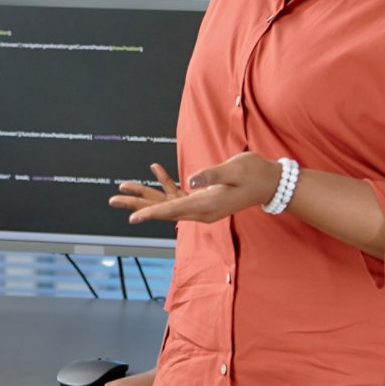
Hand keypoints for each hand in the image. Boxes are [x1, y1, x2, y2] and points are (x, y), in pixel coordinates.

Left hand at [110, 153, 277, 224]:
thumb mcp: (234, 171)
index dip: (151, 213)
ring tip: (123, 185)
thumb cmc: (254, 174)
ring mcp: (200, 205)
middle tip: (113, 198)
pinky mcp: (202, 198)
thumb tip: (190, 181)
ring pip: (166, 202)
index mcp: (206, 206)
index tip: (132, 217)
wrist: (271, 182)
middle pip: (163, 209)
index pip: (172, 211)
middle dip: (137, 203)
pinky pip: (178, 193)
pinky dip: (166, 181)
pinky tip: (155, 168)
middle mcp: (200, 209)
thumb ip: (211, 176)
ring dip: (145, 194)